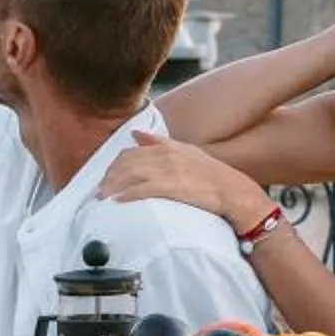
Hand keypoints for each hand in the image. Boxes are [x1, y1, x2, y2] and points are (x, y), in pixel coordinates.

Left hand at [97, 130, 273, 233]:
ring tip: (104, 198)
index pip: (129, 152)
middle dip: (109, 178)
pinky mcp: (173, 187)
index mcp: (167, 146)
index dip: (113, 166)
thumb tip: (135, 134)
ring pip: (130, 176)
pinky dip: (127, 195)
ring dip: (113, 187)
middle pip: (125, 164)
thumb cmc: (211, 176)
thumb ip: (158, 142)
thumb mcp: (185, 151)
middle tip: (100, 191)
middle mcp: (166, 156)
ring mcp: (169, 171)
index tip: (106, 178)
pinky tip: (119, 202)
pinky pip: (143, 189)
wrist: (234, 193)